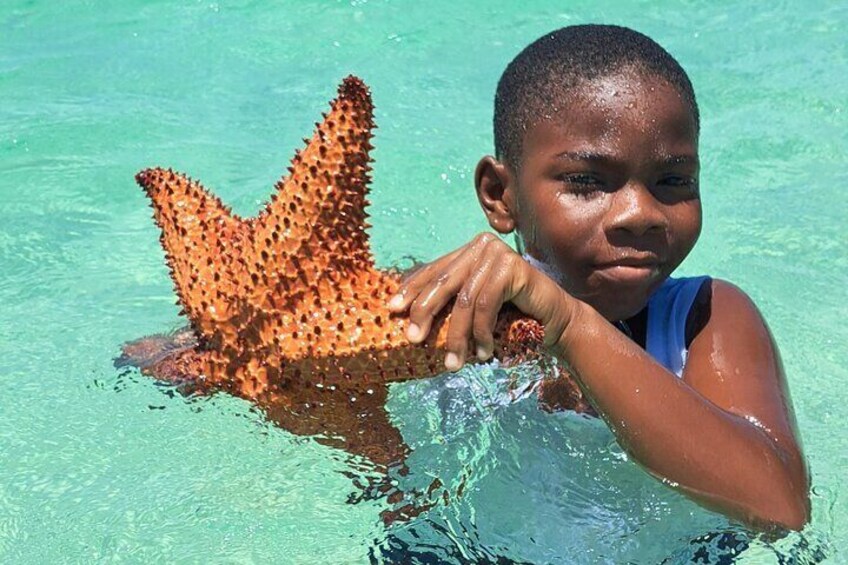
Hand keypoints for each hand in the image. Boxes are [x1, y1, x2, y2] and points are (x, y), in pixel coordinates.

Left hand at [387, 233, 575, 370]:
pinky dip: (481, 333)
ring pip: (464, 301)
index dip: (411, 290)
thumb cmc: (511, 318)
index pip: (433, 270)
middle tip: (413, 340)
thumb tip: (404, 314)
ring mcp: (497, 254)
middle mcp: (481, 246)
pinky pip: (485, 304)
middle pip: (443, 283)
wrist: (555, 321)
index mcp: (468, 251)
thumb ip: (450, 301)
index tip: (392, 311)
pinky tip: (484, 353)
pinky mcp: (512, 267)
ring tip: (453, 364)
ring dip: (457, 337)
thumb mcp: (473, 308)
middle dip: (425, 313)